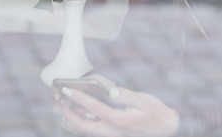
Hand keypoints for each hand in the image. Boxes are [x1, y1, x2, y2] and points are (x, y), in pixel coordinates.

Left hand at [54, 75, 178, 136]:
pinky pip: (87, 129)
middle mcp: (111, 131)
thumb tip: (111, 90)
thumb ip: (127, 96)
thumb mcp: (145, 101)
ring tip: (58, 102)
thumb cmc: (155, 112)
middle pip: (81, 124)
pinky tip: (70, 111)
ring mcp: (108, 134)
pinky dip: (75, 120)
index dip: (79, 98)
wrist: (164, 128)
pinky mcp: (108, 133)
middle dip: (66, 109)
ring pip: (82, 129)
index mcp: (119, 121)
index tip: (66, 89)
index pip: (94, 108)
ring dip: (68, 115)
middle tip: (57, 95)